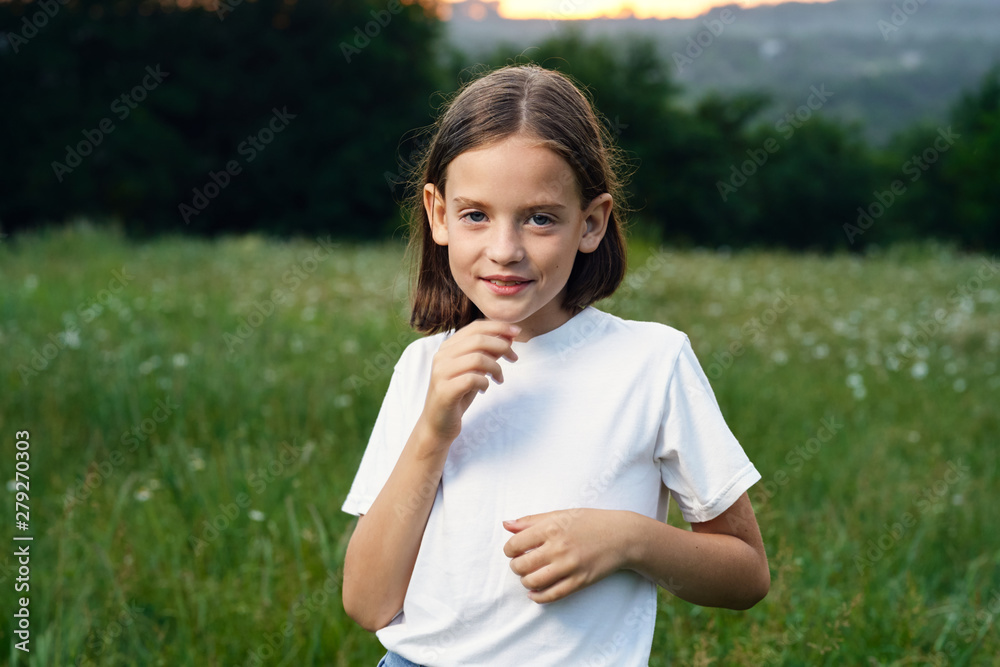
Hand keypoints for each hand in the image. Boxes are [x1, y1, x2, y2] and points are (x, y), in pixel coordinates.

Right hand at [419, 319, 519, 442]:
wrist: (438, 423)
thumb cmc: (458, 394)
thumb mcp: (475, 370)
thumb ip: (487, 353)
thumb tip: (508, 338)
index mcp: (448, 347)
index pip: (475, 327)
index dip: (498, 327)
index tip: (517, 332)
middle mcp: (441, 356)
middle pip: (478, 340)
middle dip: (502, 346)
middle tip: (514, 358)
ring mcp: (441, 373)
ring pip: (477, 358)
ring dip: (496, 368)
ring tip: (499, 379)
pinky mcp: (444, 391)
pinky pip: (472, 379)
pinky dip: (485, 382)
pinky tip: (485, 389)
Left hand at [502, 509, 631, 603]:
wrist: (622, 536)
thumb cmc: (589, 522)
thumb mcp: (560, 514)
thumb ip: (531, 521)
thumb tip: (506, 524)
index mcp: (551, 528)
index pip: (515, 544)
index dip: (509, 549)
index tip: (513, 550)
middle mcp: (558, 548)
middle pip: (521, 565)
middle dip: (516, 566)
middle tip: (520, 563)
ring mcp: (569, 566)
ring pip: (533, 582)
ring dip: (525, 581)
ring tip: (529, 575)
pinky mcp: (580, 581)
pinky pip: (552, 595)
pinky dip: (538, 597)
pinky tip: (534, 593)